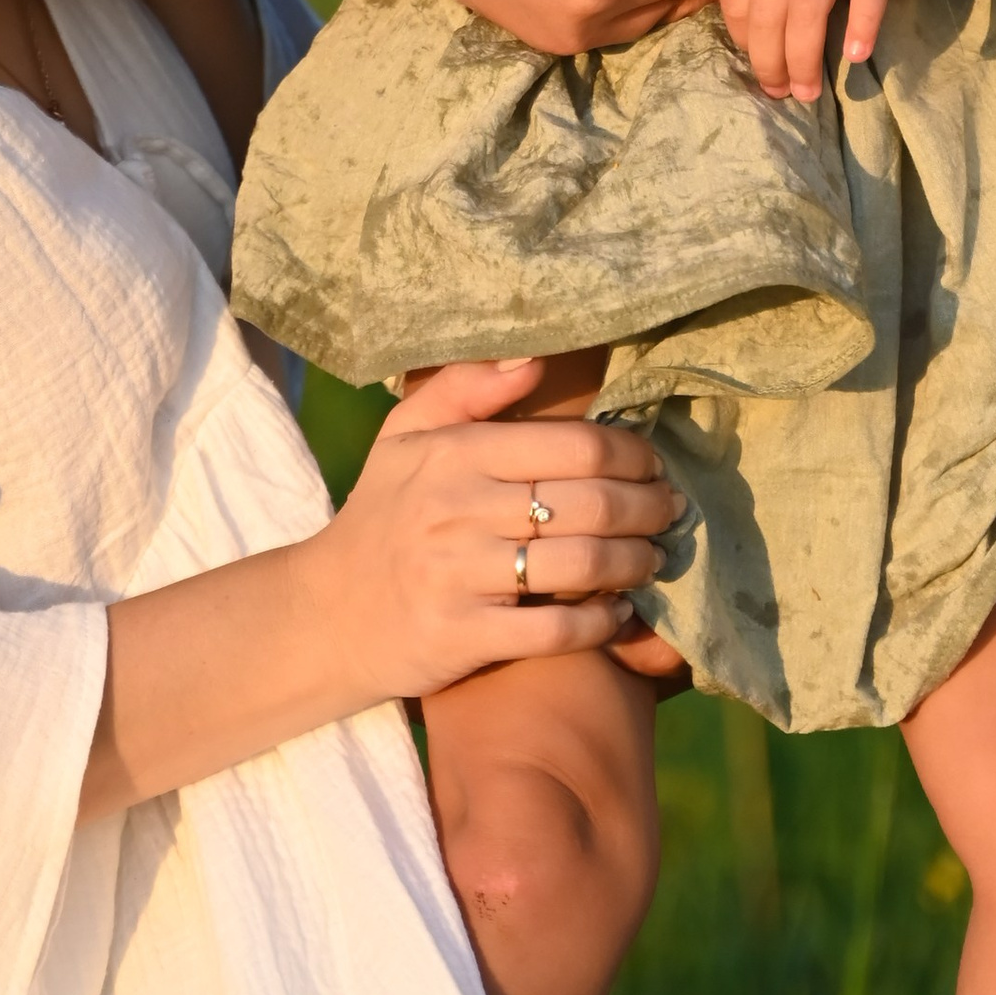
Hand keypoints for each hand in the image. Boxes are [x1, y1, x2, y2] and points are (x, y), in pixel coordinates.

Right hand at [296, 356, 682, 703]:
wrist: (325, 615)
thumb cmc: (381, 517)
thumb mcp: (404, 437)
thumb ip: (465, 388)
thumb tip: (533, 357)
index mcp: (454, 454)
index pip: (576, 445)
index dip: (632, 455)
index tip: (653, 465)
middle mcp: (457, 510)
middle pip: (591, 504)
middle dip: (648, 509)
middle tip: (670, 512)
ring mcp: (460, 576)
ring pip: (582, 567)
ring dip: (636, 563)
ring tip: (653, 558)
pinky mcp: (464, 637)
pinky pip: (556, 632)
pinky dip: (600, 623)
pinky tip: (619, 612)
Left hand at [718, 0, 920, 99]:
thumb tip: (753, 44)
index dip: (743, 40)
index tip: (759, 63)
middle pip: (768, 11)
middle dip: (770, 62)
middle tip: (782, 92)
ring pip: (807, 10)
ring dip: (803, 58)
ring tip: (807, 92)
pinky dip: (861, 26)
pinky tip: (856, 55)